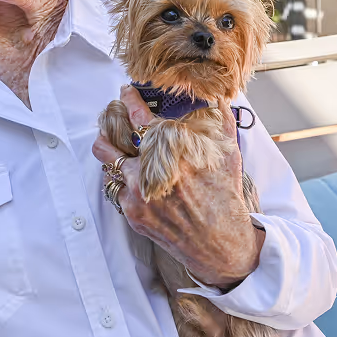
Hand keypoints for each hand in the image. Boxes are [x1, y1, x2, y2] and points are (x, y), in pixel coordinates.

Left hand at [93, 85, 264, 288]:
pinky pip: (114, 185)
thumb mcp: (229, 155)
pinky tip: (128, 171)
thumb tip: (217, 96)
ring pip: (107, 160)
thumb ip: (221, 121)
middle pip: (111, 137)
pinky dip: (119, 175)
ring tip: (115, 141)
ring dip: (109, 148)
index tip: (125, 92)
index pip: (139, 116)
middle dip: (110, 121)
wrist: (220, 245)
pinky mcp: (132, 212)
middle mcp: (151, 171)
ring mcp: (138, 193)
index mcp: (174, 152)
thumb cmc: (224, 198)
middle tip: (114, 114)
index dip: (129, 99)